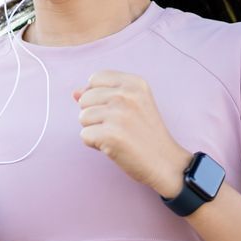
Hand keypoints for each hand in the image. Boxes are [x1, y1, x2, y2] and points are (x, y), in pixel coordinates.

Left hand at [72, 70, 191, 196]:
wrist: (165, 162)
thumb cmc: (146, 134)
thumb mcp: (133, 105)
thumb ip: (103, 95)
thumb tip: (75, 93)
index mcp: (134, 83)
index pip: (95, 79)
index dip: (98, 97)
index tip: (115, 110)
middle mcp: (126, 95)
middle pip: (85, 99)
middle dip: (95, 115)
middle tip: (118, 127)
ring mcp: (118, 114)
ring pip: (82, 117)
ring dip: (95, 130)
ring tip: (117, 136)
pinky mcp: (110, 135)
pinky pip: (84, 136)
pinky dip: (95, 144)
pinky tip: (114, 147)